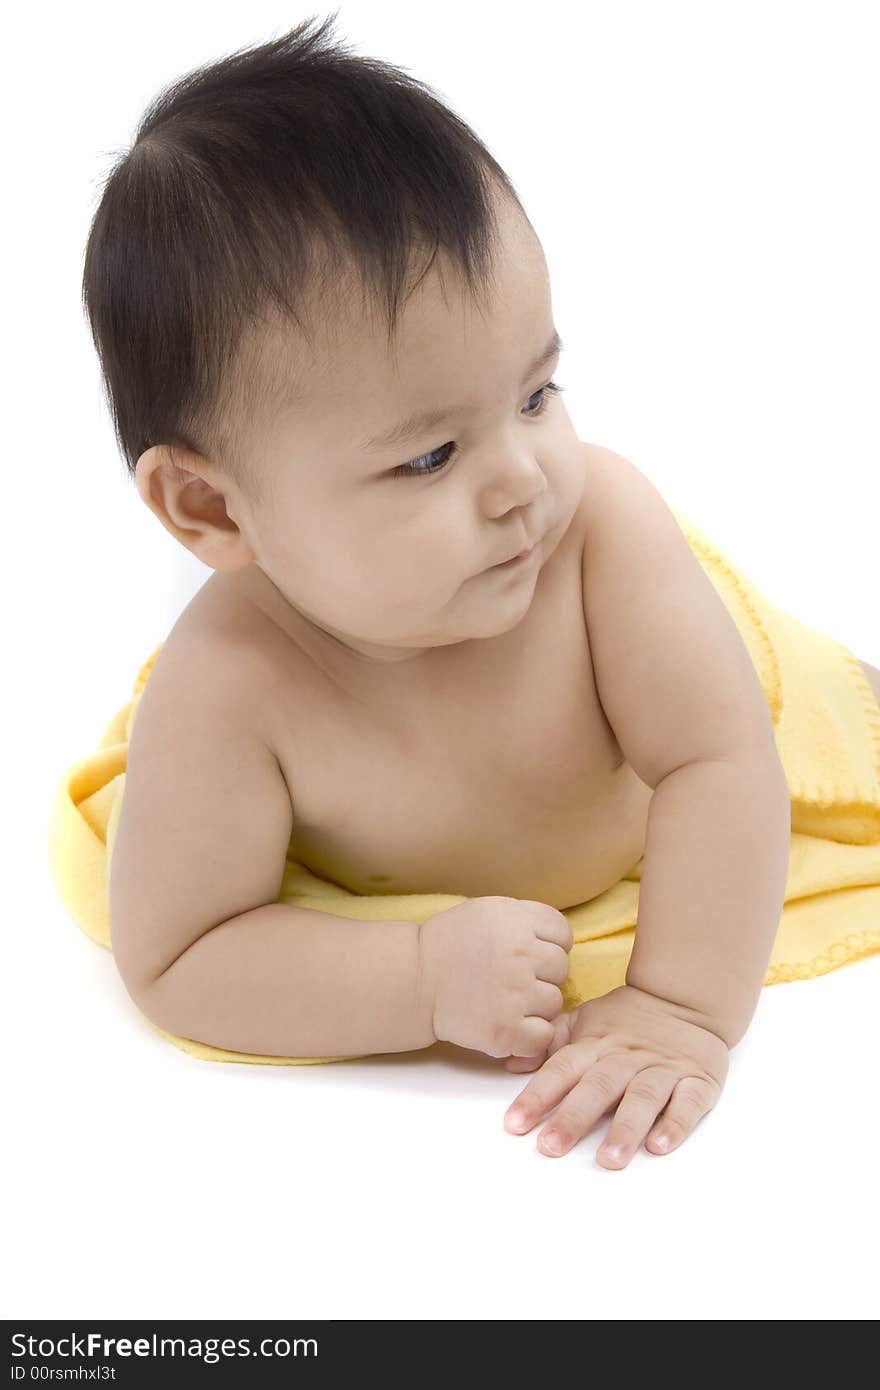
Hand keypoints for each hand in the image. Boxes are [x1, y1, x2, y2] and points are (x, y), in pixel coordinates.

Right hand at [418, 896, 572, 1058]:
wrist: (415, 980)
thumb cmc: (451, 945)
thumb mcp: (488, 911)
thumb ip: (526, 920)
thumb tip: (562, 942)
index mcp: (516, 919)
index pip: (563, 934)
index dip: (549, 945)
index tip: (528, 954)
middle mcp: (520, 953)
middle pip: (561, 968)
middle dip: (542, 975)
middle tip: (512, 979)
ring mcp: (515, 993)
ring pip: (554, 1002)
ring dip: (535, 1006)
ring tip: (505, 1000)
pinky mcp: (507, 1030)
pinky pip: (543, 1035)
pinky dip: (530, 1036)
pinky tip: (509, 1024)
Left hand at [502, 984, 729, 1167]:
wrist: (686, 998)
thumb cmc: (627, 1018)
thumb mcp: (586, 1021)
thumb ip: (551, 1042)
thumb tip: (512, 1065)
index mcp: (596, 1044)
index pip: (561, 1069)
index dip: (537, 1095)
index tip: (514, 1124)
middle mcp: (627, 1058)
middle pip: (598, 1087)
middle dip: (573, 1118)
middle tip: (550, 1147)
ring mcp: (664, 1069)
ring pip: (643, 1098)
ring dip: (625, 1129)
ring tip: (608, 1159)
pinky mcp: (698, 1081)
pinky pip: (688, 1103)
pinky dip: (675, 1124)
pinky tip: (659, 1145)